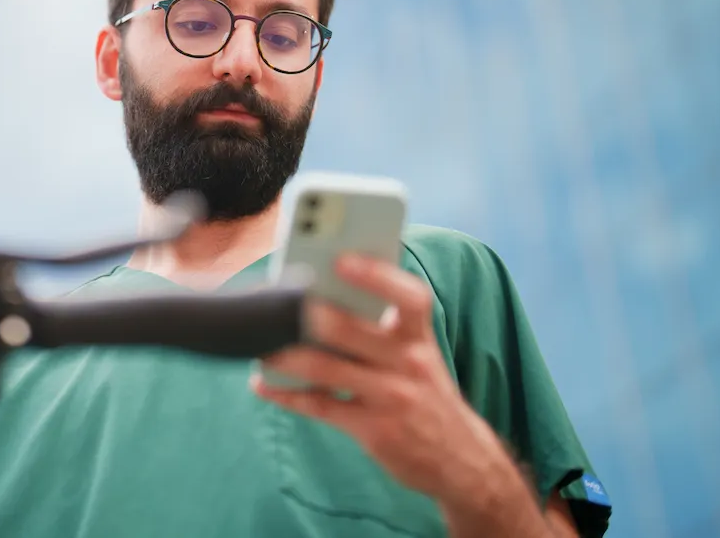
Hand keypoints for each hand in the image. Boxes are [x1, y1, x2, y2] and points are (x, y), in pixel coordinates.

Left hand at [251, 254, 511, 505]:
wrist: (460, 459)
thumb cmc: (425, 392)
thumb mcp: (419, 356)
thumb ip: (384, 328)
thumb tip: (324, 296)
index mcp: (420, 337)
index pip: (410, 298)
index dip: (378, 276)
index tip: (343, 259)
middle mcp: (409, 364)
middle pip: (353, 331)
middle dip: (309, 315)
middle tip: (277, 302)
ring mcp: (391, 398)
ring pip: (327, 369)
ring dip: (286, 355)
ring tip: (259, 344)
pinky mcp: (374, 430)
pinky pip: (320, 406)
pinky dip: (286, 394)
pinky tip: (263, 384)